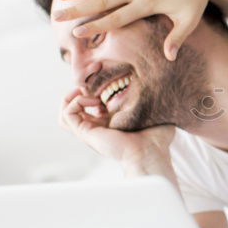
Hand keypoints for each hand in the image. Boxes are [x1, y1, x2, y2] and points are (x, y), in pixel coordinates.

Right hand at [51, 0, 216, 60]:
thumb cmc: (194, 1)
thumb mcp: (188, 21)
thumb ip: (177, 38)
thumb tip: (169, 58)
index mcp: (147, 4)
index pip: (116, 17)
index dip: (96, 25)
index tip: (78, 32)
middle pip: (103, 0)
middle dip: (79, 8)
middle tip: (58, 15)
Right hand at [59, 86, 173, 161]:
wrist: (151, 152)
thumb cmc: (157, 137)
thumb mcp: (154, 111)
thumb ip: (153, 99)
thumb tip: (161, 84)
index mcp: (111, 122)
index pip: (93, 102)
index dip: (95, 86)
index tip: (106, 75)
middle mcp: (98, 126)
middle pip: (76, 105)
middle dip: (81, 87)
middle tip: (94, 79)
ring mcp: (90, 130)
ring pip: (66, 111)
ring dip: (74, 96)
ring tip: (90, 91)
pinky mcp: (85, 133)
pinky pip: (67, 114)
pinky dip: (76, 102)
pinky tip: (94, 100)